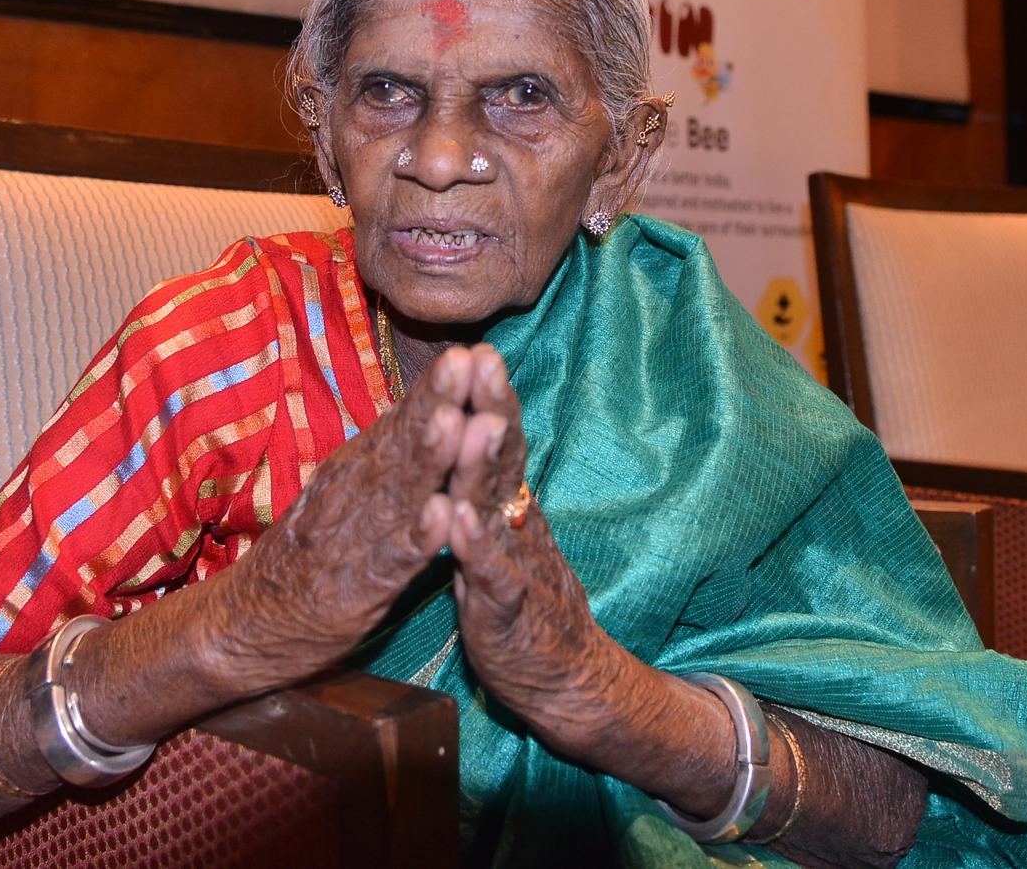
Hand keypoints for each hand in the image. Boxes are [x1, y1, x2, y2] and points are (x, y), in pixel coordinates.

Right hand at [207, 346, 473, 695]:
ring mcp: (355, 536)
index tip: (472, 349)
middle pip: (403, 442)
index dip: (437, 386)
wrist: (252, 620)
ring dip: (431, 457)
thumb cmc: (319, 549)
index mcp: (361, 467)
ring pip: (400, 491)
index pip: (404, 419)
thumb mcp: (352, 488)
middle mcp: (357, 491)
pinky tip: (443, 517)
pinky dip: (418, 537)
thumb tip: (433, 405)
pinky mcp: (356, 586)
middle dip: (437, 401)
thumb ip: (391, 452)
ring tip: (457, 421)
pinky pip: (392, 558)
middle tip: (465, 362)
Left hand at [446, 346, 624, 754]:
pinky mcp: (506, 610)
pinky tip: (461, 522)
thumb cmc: (522, 600)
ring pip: (498, 507)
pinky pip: (491, 575)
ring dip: (486, 464)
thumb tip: (476, 434)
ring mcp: (514, 563)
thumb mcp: (502, 534)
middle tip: (482, 356)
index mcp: (507, 506)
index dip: (486, 395)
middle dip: (491, 405)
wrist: (565, 679)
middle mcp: (514, 524)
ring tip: (478, 421)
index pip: (498, 440)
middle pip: (503, 457)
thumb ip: (488, 488)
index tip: (472, 346)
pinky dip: (476, 548)